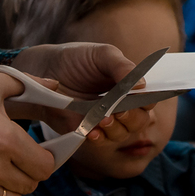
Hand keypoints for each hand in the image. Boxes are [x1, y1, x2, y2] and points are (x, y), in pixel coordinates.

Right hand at [0, 69, 56, 195]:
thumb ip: (28, 84)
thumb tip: (56, 85)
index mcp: (5, 139)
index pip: (45, 166)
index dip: (46, 158)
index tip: (37, 150)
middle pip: (31, 186)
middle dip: (29, 172)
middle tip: (18, 157)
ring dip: (12, 187)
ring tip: (1, 169)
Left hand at [4, 42, 136, 133]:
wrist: (45, 69)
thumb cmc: (76, 59)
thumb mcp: (102, 55)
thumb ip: (123, 67)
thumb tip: (142, 85)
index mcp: (129, 87)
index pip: (148, 100)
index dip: (147, 101)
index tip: (138, 98)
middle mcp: (120, 105)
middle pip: (139, 120)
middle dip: (132, 118)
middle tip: (119, 110)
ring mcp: (104, 119)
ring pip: (122, 134)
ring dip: (116, 129)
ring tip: (103, 119)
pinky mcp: (87, 129)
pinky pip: (100, 141)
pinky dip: (100, 138)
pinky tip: (93, 131)